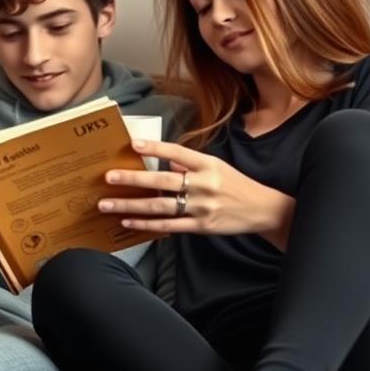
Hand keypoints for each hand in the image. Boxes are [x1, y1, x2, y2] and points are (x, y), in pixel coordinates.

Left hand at [98, 138, 294, 245]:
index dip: (155, 148)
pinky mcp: (201, 226)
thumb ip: (189, 163)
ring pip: (160, 206)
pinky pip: (168, 226)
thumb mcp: (216, 166)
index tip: (133, 144)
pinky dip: (146, 224)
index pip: (177, 152)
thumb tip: (166, 161)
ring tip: (107, 203)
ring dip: (130, 205)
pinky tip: (128, 221)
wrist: (262, 210)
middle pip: (162, 181)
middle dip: (133, 179)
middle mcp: (204, 184)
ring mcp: (202, 207)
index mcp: (207, 164)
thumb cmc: (235, 184)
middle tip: (108, 177)